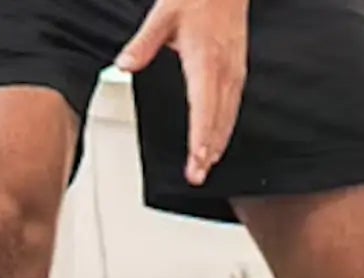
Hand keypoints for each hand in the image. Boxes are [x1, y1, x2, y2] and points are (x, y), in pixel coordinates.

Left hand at [115, 0, 248, 184]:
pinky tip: (221, 135)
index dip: (200, 140)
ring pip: (229, 116)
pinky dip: (227, 126)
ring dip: (219, 143)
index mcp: (204, 62)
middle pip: (218, 121)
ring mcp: (234, 72)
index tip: (196, 162)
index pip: (203, 110)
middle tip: (197, 175)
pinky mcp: (239, 70)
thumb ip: (143, 44)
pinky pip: (235, 105)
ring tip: (208, 164)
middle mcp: (224, 72)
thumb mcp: (162, 14)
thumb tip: (124, 65)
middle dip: (208, 152)